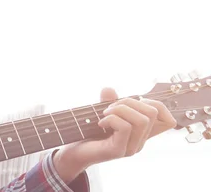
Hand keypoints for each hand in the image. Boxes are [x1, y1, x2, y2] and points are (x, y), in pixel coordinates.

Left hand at [53, 87, 176, 182]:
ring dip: (120, 109)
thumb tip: (109, 89)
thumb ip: (110, 101)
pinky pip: (125, 127)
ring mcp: (131, 147)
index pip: (168, 120)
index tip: (135, 103)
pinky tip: (101, 123)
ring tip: (105, 114)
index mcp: (141, 132)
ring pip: (141, 120)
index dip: (157, 104)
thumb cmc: (90, 133)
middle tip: (110, 108)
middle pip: (152, 113)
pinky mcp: (118, 151)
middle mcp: (140, 141)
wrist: (75, 153)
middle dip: (129, 102)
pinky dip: (111, 119)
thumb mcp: (103, 113)